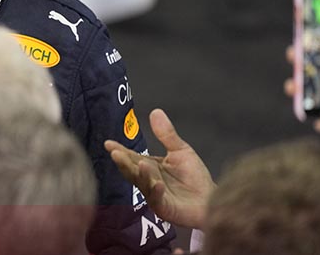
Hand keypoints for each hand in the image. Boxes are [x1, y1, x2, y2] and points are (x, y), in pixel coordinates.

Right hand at [104, 109, 215, 228]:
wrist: (211, 198)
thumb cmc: (194, 177)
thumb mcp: (180, 151)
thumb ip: (166, 134)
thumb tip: (155, 111)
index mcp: (149, 166)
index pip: (131, 156)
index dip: (119, 150)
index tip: (108, 143)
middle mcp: (148, 180)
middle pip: (132, 171)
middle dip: (123, 162)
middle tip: (115, 153)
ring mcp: (154, 195)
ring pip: (143, 184)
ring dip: (140, 175)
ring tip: (141, 164)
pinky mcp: (164, 208)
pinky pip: (157, 200)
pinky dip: (157, 192)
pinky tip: (158, 184)